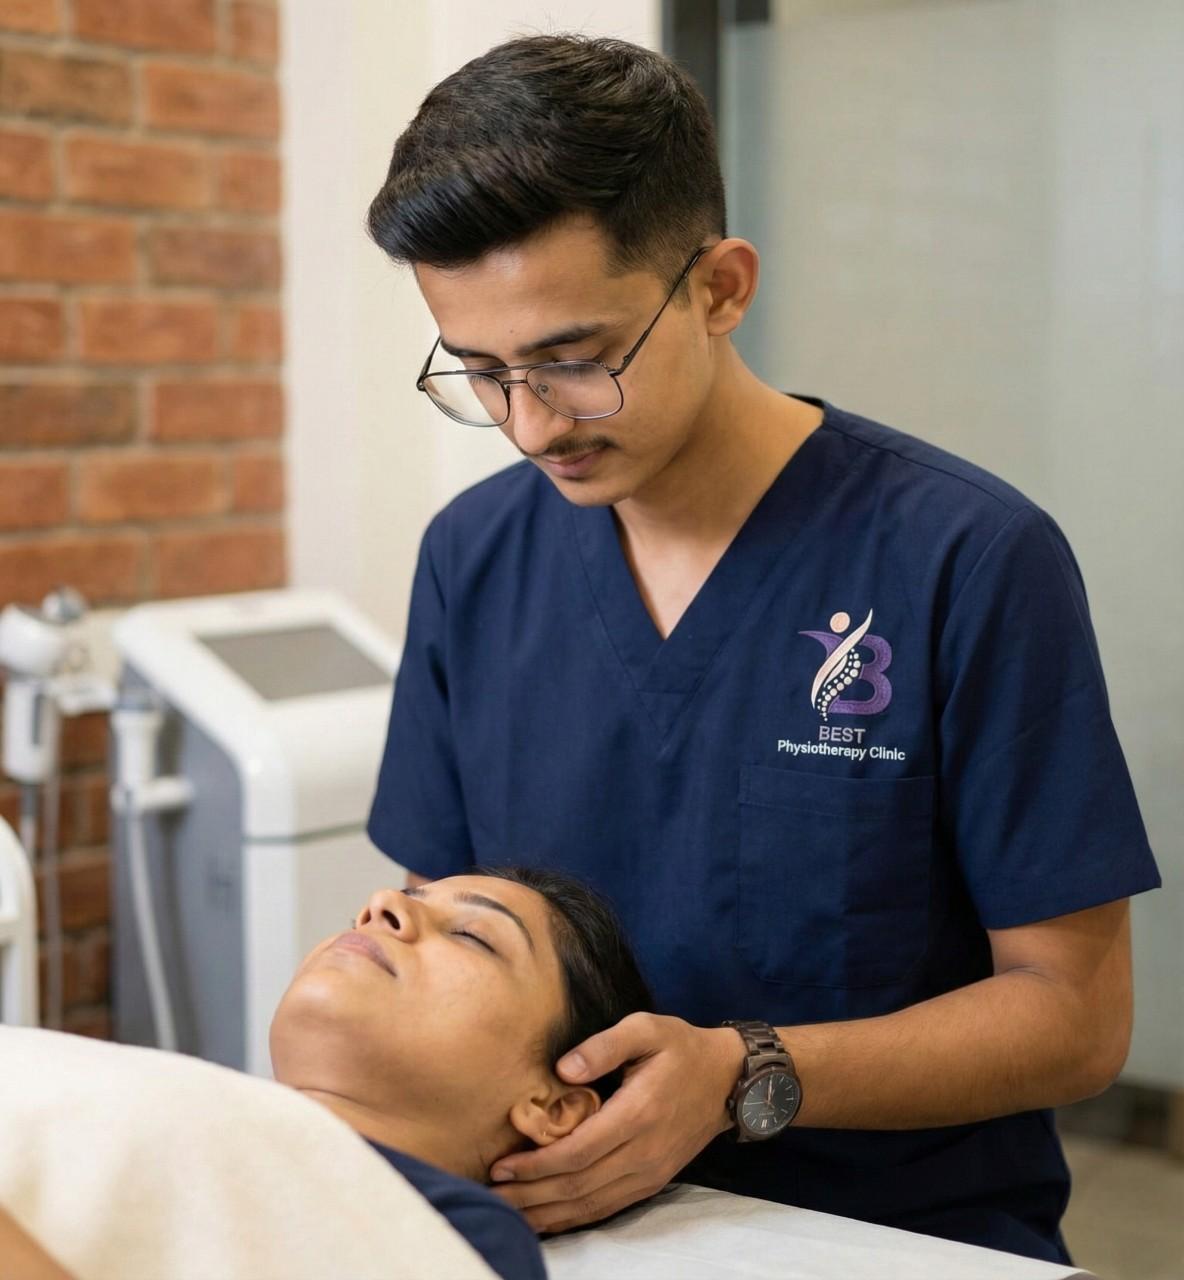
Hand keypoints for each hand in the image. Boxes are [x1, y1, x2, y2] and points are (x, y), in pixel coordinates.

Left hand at [489, 1013, 741, 1233]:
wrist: (728, 1078)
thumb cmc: (680, 1048)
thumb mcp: (645, 1028)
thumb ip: (603, 1046)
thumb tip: (563, 1070)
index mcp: (638, 1113)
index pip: (579, 1152)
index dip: (537, 1164)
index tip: (502, 1165)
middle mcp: (643, 1152)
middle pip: (578, 1186)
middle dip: (531, 1194)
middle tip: (491, 1195)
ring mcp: (650, 1172)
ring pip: (591, 1204)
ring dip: (547, 1212)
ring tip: (509, 1211)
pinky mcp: (652, 1181)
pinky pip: (607, 1208)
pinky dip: (573, 1217)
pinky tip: (547, 1217)